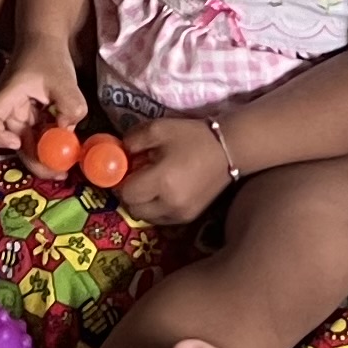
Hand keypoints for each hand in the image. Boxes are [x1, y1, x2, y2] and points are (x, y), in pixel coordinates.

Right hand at [0, 43, 90, 158]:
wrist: (45, 39)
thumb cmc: (48, 55)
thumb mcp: (63, 79)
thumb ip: (70, 104)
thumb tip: (69, 129)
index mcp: (8, 95)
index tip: (17, 142)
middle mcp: (9, 108)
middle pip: (11, 140)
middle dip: (33, 160)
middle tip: (57, 173)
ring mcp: (19, 113)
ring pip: (26, 141)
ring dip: (43, 156)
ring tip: (64, 168)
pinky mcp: (30, 115)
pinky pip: (36, 135)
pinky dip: (49, 145)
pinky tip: (66, 149)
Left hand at [114, 113, 235, 224]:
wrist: (229, 150)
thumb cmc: (192, 136)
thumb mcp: (158, 129)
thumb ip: (132, 141)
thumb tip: (119, 153)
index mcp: (162, 181)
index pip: (126, 193)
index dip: (119, 181)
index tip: (122, 170)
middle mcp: (170, 204)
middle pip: (133, 209)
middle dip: (128, 194)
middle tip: (134, 176)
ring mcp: (180, 214)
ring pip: (146, 217)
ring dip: (141, 203)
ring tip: (150, 183)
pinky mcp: (189, 218)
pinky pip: (160, 219)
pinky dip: (155, 208)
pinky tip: (163, 191)